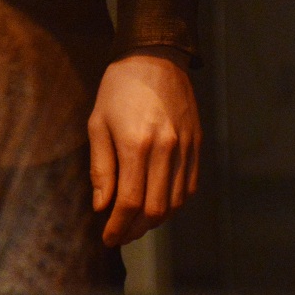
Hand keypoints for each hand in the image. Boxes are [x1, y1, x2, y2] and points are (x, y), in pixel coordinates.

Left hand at [87, 51, 200, 246]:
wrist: (155, 57)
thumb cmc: (118, 88)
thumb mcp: (97, 123)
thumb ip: (101, 168)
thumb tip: (102, 206)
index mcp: (137, 145)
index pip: (130, 202)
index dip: (118, 226)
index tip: (107, 238)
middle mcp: (167, 151)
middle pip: (157, 210)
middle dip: (136, 230)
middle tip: (120, 235)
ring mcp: (186, 149)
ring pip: (176, 203)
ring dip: (156, 220)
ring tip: (135, 222)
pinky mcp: (198, 146)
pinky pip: (189, 187)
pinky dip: (174, 203)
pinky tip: (157, 204)